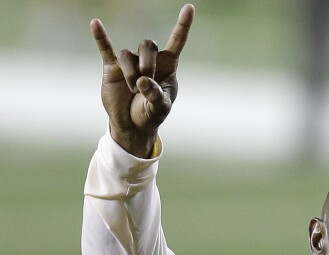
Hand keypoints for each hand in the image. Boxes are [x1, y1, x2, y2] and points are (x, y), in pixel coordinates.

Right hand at [91, 4, 194, 156]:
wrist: (131, 125)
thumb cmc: (151, 114)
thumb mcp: (160, 108)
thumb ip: (156, 95)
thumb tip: (142, 81)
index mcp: (168, 65)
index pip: (177, 41)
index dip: (183, 25)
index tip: (190, 8)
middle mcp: (149, 60)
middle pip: (147, 44)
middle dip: (147, 64)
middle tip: (143, 84)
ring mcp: (129, 62)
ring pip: (127, 55)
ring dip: (130, 73)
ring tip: (132, 90)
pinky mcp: (112, 67)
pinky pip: (105, 48)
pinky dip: (101, 37)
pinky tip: (95, 24)